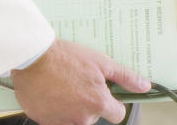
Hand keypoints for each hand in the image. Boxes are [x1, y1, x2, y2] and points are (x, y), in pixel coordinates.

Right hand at [10, 39, 150, 124]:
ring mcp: (62, 122)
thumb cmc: (64, 57)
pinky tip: (50, 91)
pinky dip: (54, 108)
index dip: (112, 102)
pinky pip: (56, 119)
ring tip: (61, 84)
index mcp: (98, 104)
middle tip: (77, 82)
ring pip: (74, 118)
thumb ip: (124, 76)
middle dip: (88, 102)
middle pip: (93, 116)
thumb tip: (144, 86)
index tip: (103, 92)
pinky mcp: (45, 121)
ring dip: (71, 106)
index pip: (117, 114)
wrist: (32, 57)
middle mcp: (82, 118)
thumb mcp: (100, 61)